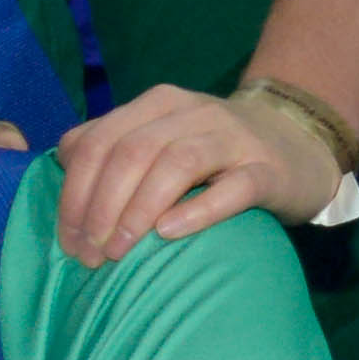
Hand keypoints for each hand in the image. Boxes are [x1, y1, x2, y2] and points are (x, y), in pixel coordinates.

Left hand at [44, 80, 333, 265]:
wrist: (297, 142)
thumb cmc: (213, 153)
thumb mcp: (160, 138)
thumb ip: (113, 144)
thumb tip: (62, 165)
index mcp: (157, 104)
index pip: (100, 140)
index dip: (74, 192)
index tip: (68, 241)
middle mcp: (192, 112)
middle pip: (131, 152)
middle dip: (100, 207)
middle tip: (90, 256)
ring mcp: (233, 138)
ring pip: (176, 164)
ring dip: (138, 211)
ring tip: (119, 252)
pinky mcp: (266, 170)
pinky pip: (232, 188)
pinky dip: (197, 211)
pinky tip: (169, 233)